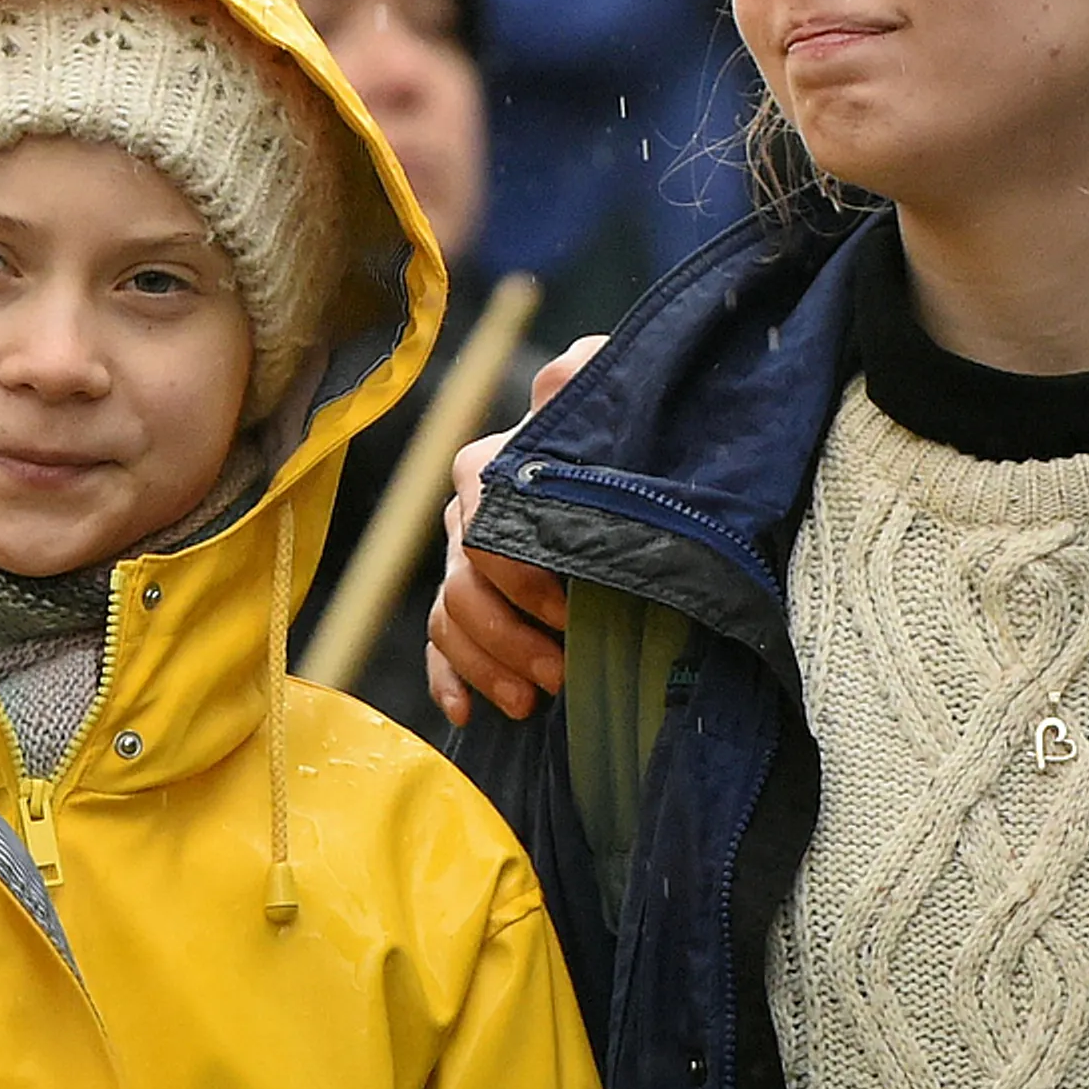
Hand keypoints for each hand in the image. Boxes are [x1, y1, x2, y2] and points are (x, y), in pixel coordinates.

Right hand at [425, 337, 596, 726]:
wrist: (648, 466)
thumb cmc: (632, 434)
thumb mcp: (616, 398)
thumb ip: (584, 376)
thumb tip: (555, 382)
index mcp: (494, 468)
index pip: (483, 533)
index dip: (522, 581)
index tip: (574, 614)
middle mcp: (471, 513)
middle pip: (462, 586)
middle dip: (507, 637)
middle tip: (559, 673)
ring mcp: (467, 559)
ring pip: (449, 619)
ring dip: (486, 665)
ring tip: (532, 700)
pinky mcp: (474, 600)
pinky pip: (440, 643)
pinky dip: (451, 680)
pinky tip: (471, 712)